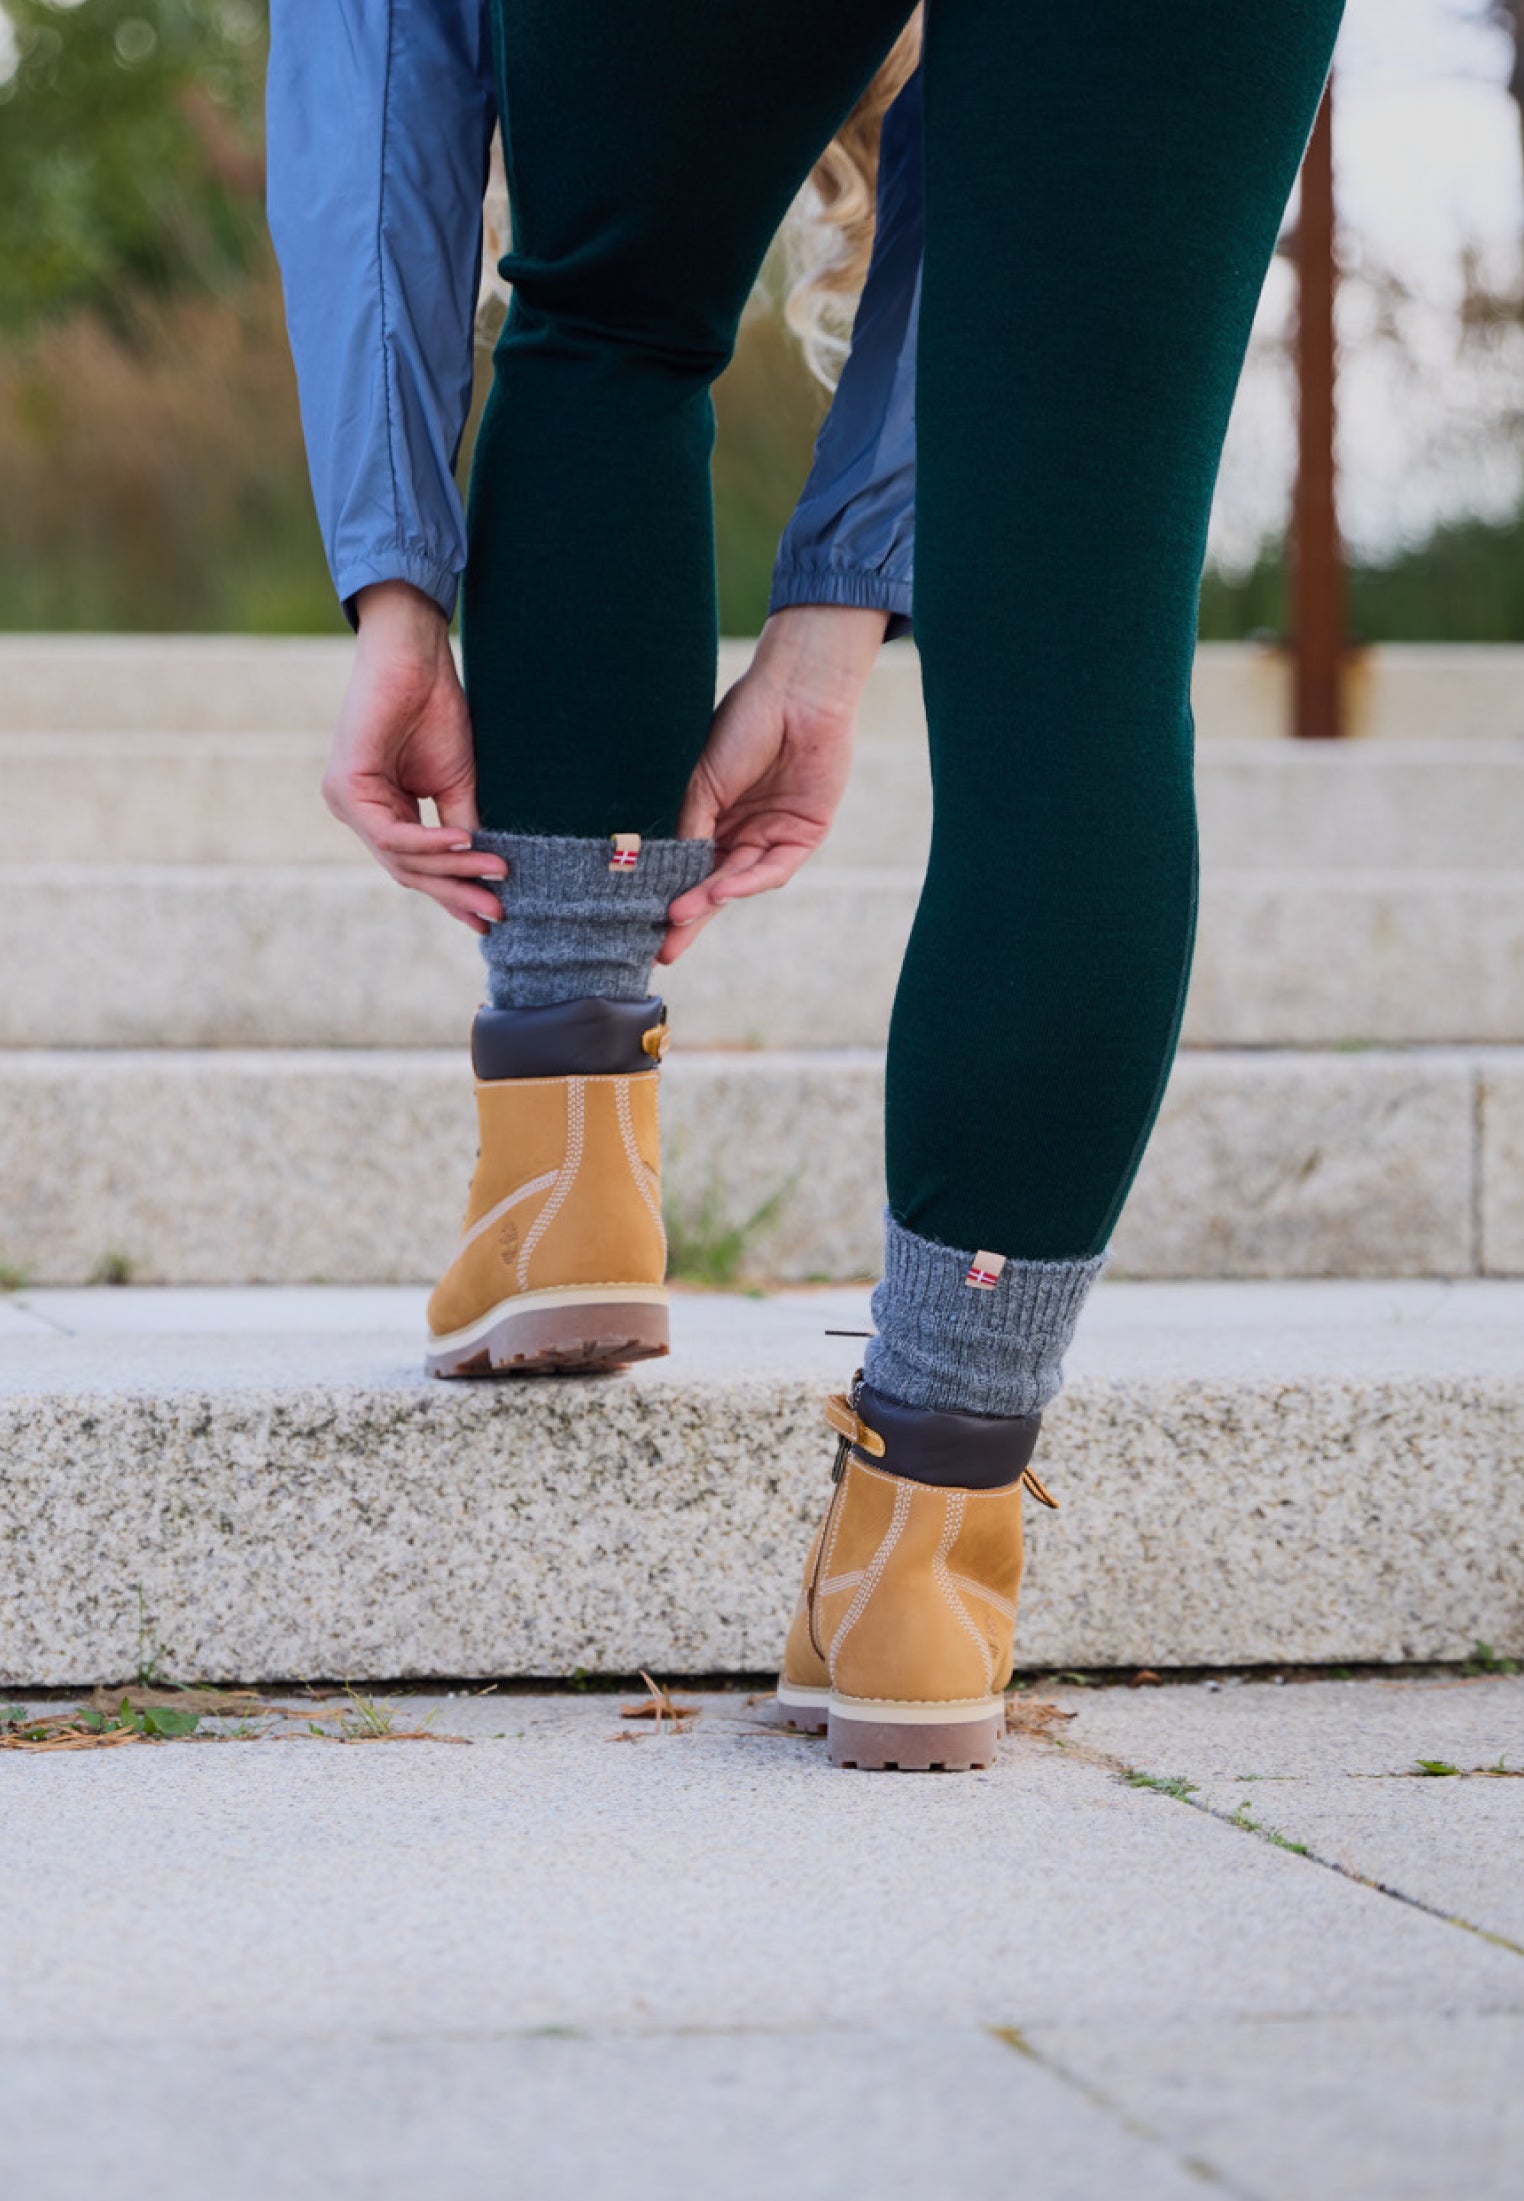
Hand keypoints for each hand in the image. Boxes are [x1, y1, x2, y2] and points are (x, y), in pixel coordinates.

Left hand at [322, 581, 506, 933]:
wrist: (416, 656)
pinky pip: (391, 834)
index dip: (453, 892)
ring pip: (400, 858)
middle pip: (406, 870)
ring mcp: (345, 800)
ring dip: (452, 871)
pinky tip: (466, 844)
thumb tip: (486, 876)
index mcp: (378, 809)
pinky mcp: (345, 786)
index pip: (413, 865)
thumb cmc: (435, 708)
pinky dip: (431, 844)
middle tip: (496, 913)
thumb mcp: (456, 784)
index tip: (490, 915)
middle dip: (455, 892)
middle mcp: (356, 810)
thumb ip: (461, 830)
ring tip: (496, 875)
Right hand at [659, 604, 887, 962]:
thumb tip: (670, 877)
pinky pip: (774, 869)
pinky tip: (719, 891)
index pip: (689, 865)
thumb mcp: (702, 781)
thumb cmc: (743, 723)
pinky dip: (746, 882)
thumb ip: (690, 828)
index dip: (668, 894)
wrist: (795, 692)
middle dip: (688, 918)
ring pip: (739, 880)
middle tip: (663, 950)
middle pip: (713, 884)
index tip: (640, 925)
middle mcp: (742, 830)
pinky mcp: (805, 835)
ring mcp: (773, 834)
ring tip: (680, 917)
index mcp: (714, 815)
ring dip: (710, 900)